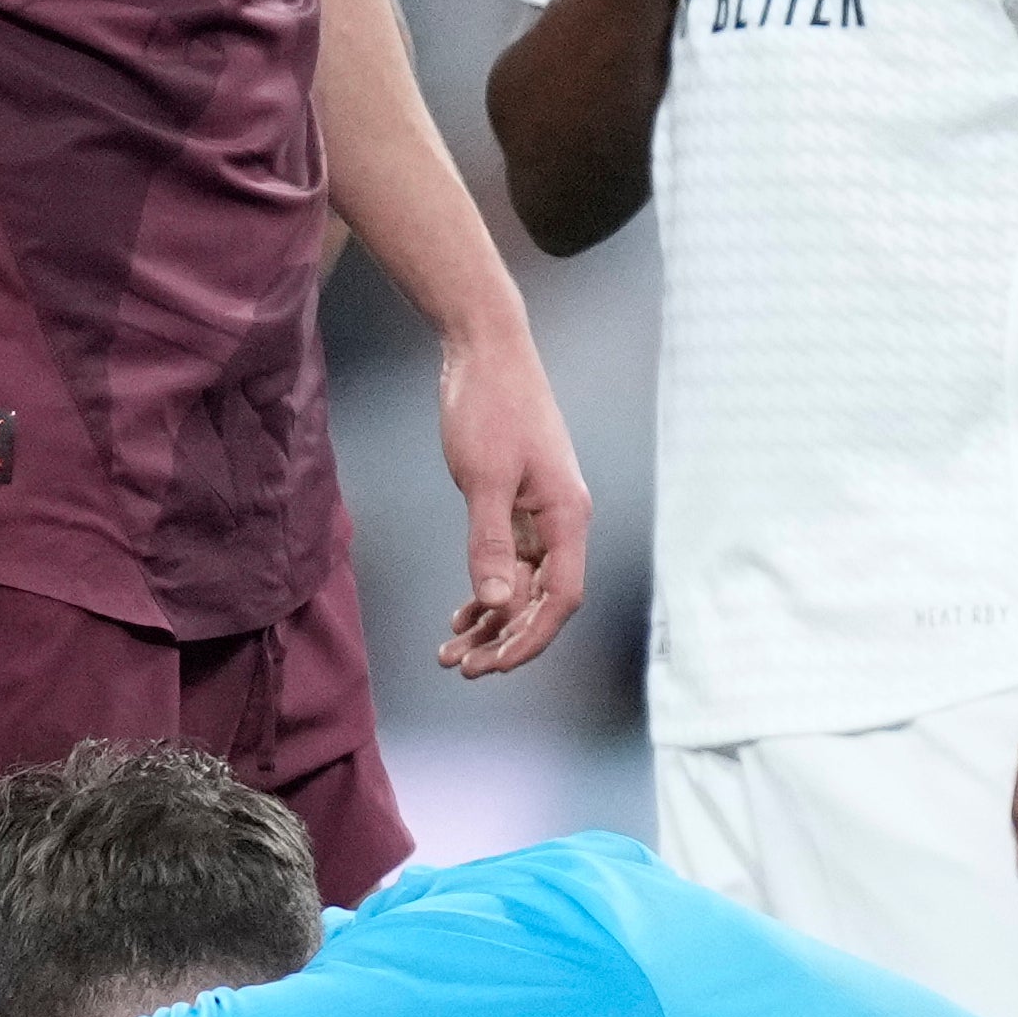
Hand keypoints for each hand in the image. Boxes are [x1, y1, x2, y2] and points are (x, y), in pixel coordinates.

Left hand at [434, 322, 594, 677]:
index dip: (529, 638)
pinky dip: (488, 592)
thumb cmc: (489, 405)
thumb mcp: (483, 477)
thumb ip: (490, 542)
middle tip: (460, 667)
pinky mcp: (518, 504)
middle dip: (504, 639)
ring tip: (451, 652)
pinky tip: (462, 616)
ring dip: (491, 622)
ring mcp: (540, 514)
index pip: (560, 598)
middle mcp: (562, 521)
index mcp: (567, 516)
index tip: (490, 666)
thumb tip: (497, 602)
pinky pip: (510, 563)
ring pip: (523, 586)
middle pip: (541, 601)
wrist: (485, 349)